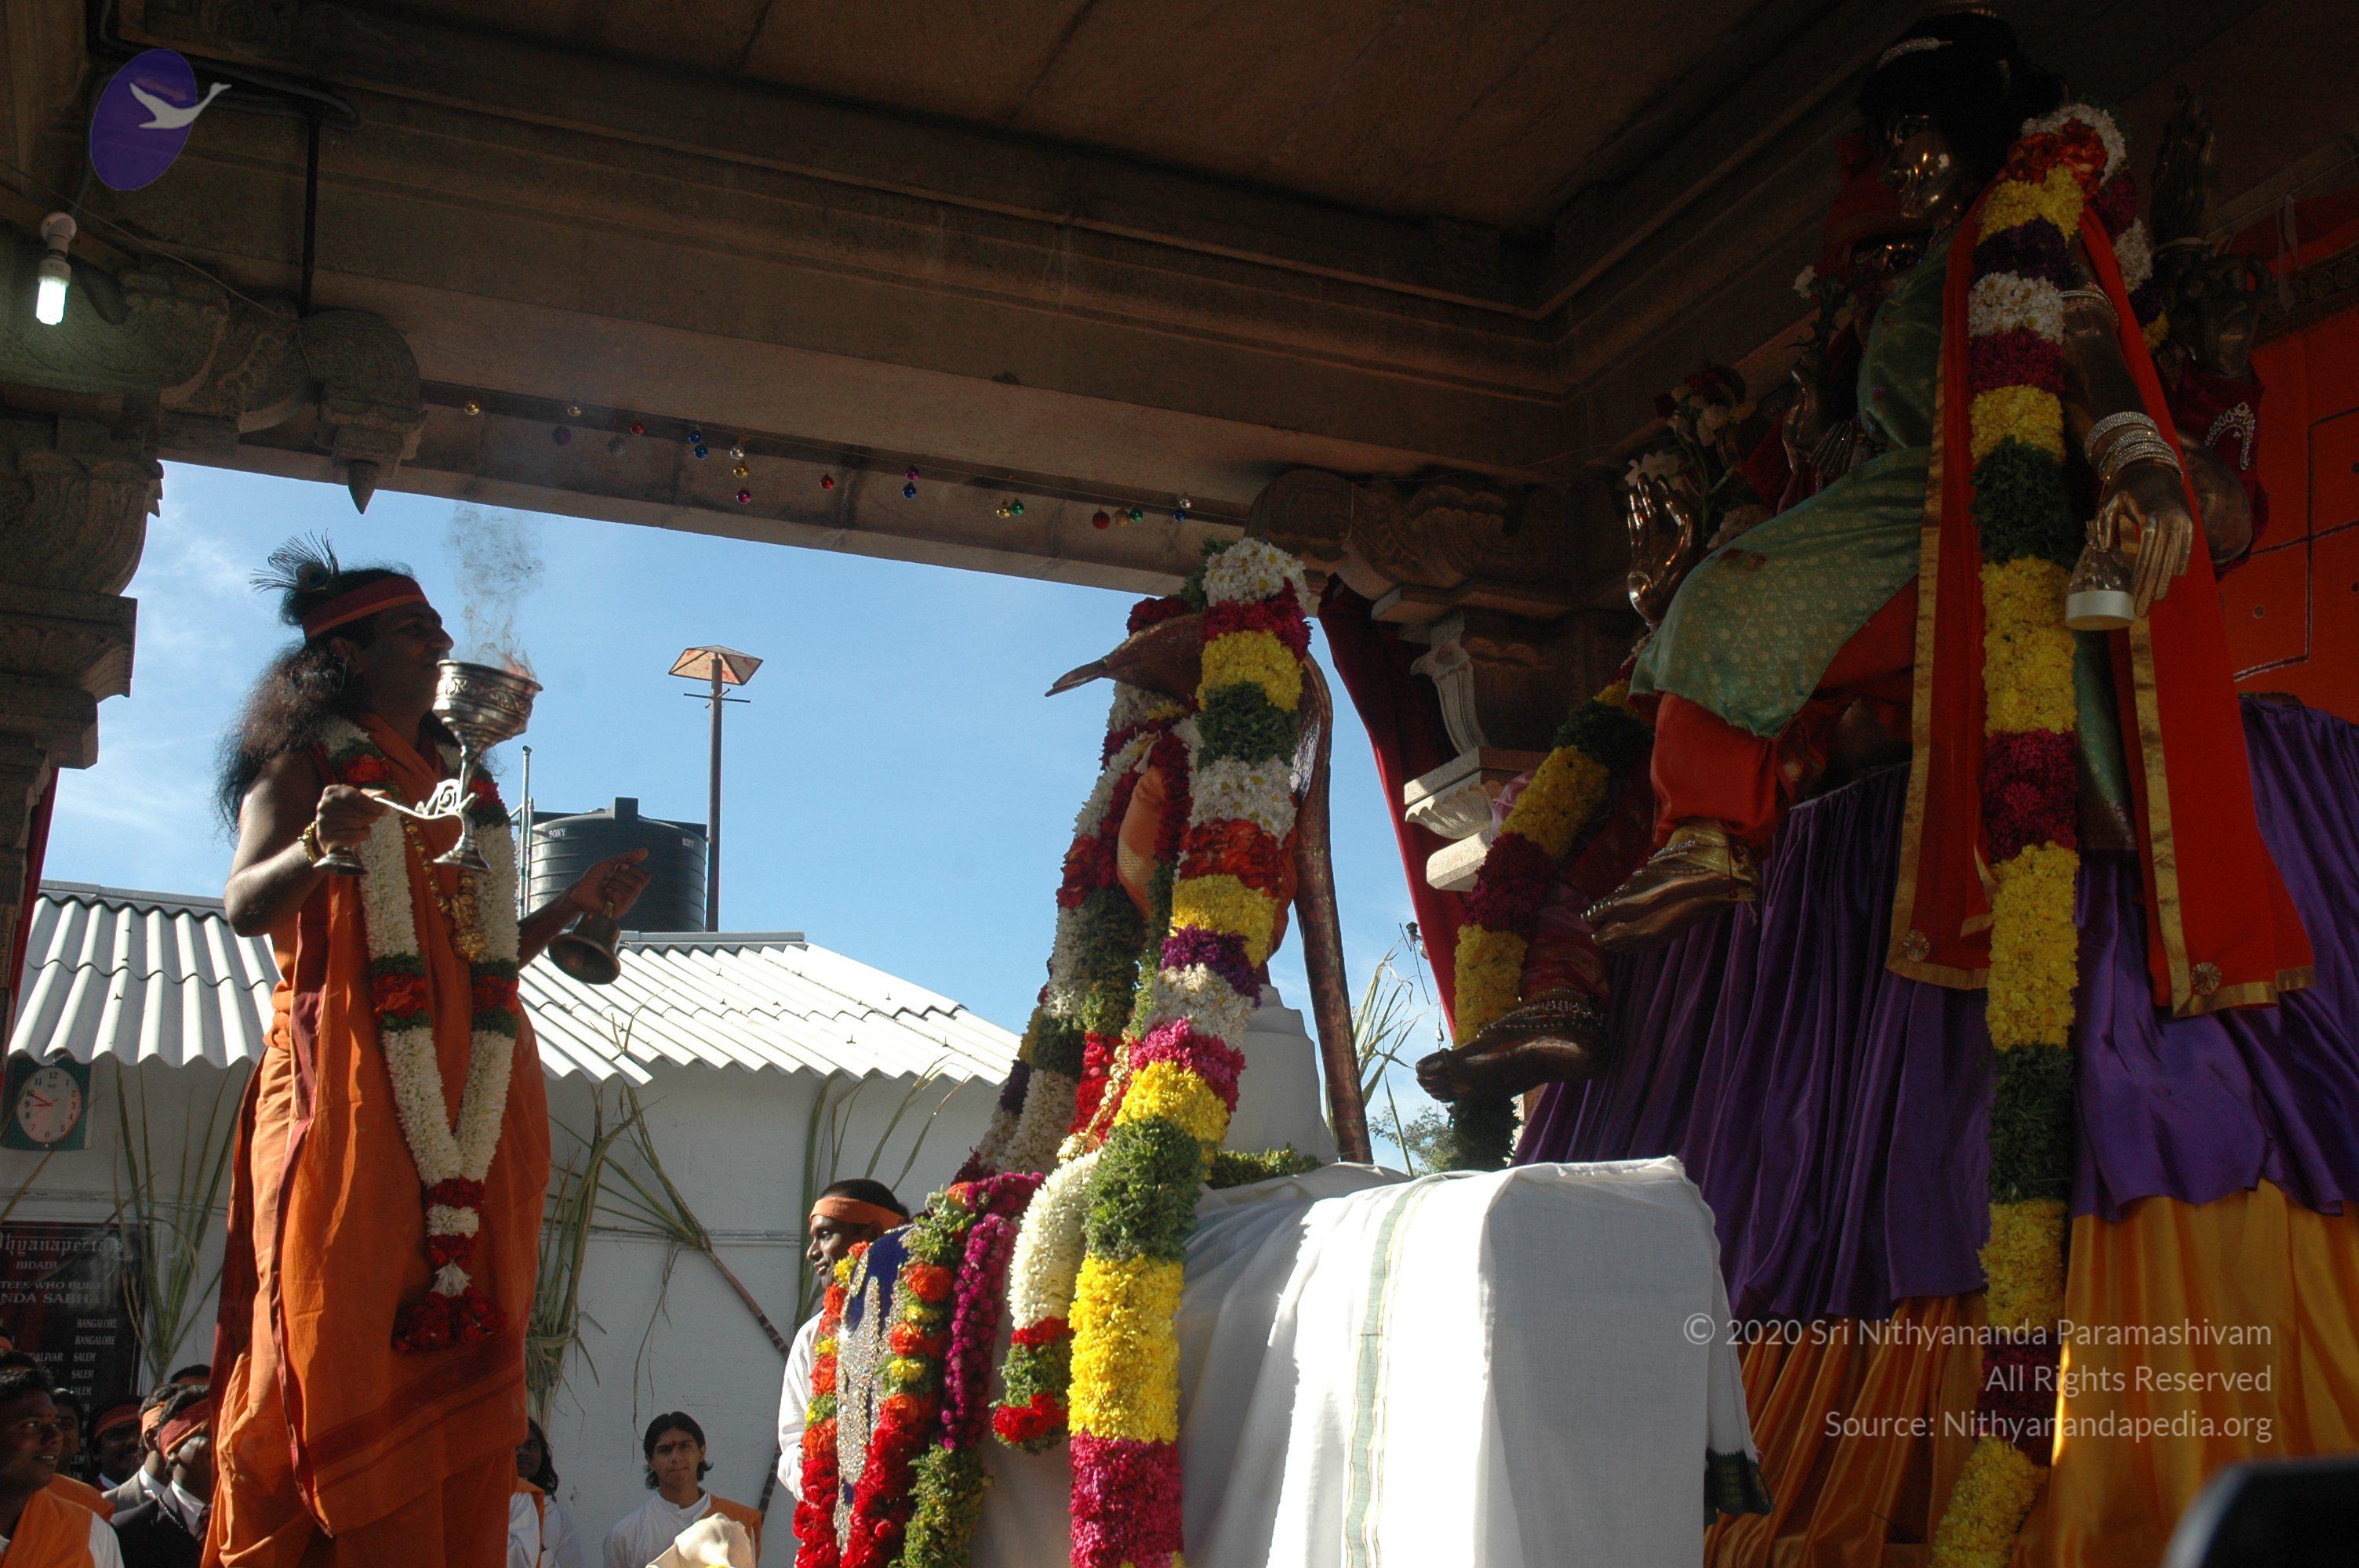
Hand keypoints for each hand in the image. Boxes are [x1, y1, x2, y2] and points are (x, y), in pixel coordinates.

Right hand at [313, 784, 388, 851]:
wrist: (332, 834)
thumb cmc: (348, 814)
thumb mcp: (358, 802)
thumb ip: (372, 797)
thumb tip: (385, 795)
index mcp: (332, 791)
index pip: (357, 797)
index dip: (373, 805)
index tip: (385, 810)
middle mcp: (324, 804)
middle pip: (358, 811)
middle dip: (371, 816)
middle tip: (373, 819)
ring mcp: (323, 820)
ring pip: (356, 823)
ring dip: (365, 825)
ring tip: (361, 825)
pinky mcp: (326, 835)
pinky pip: (353, 835)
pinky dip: (363, 835)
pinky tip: (360, 833)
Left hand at [565, 849, 649, 918]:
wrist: (579, 890)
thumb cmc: (593, 879)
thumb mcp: (611, 864)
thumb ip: (628, 858)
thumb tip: (646, 851)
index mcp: (632, 885)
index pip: (646, 877)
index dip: (633, 869)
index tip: (620, 867)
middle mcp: (631, 896)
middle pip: (638, 883)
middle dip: (619, 876)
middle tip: (607, 877)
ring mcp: (625, 905)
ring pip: (631, 891)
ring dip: (614, 883)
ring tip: (604, 886)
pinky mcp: (618, 912)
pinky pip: (623, 899)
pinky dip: (612, 892)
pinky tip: (605, 894)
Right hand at [1625, 475, 1702, 625]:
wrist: (1659, 607)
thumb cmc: (1677, 579)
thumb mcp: (1689, 544)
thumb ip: (1686, 517)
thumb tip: (1673, 495)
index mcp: (1684, 539)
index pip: (1677, 510)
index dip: (1669, 495)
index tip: (1660, 481)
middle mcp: (1669, 541)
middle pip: (1659, 511)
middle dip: (1651, 493)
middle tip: (1643, 475)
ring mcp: (1652, 549)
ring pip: (1646, 520)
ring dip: (1640, 503)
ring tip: (1633, 487)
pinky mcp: (1639, 557)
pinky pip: (1636, 534)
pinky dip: (1633, 521)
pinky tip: (1631, 510)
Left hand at [2095, 459, 2196, 616]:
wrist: (2154, 466)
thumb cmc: (2127, 487)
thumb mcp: (2110, 502)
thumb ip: (2104, 525)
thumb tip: (2102, 549)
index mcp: (2152, 517)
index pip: (2147, 554)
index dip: (2141, 577)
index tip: (2135, 596)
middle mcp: (2172, 521)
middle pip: (2162, 562)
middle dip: (2152, 589)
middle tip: (2143, 611)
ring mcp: (2184, 522)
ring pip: (2175, 559)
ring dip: (2165, 582)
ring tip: (2156, 600)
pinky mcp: (2190, 523)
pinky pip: (2186, 549)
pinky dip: (2179, 565)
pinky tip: (2172, 580)